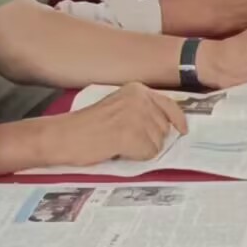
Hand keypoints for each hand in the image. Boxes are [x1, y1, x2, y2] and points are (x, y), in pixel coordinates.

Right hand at [51, 83, 188, 165]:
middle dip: (150, 139)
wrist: (64, 136)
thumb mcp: (119, 108)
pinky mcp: (130, 134)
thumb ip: (142, 112)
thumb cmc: (88, 126)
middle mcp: (140, 99)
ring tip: (118, 143)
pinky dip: (136, 157)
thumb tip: (169, 127)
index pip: (170, 104)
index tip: (183, 130)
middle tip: (124, 139)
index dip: (178, 121)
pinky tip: (118, 149)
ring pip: (158, 144)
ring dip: (141, 149)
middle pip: (164, 129)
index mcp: (137, 90)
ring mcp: (136, 115)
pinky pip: (149, 154)